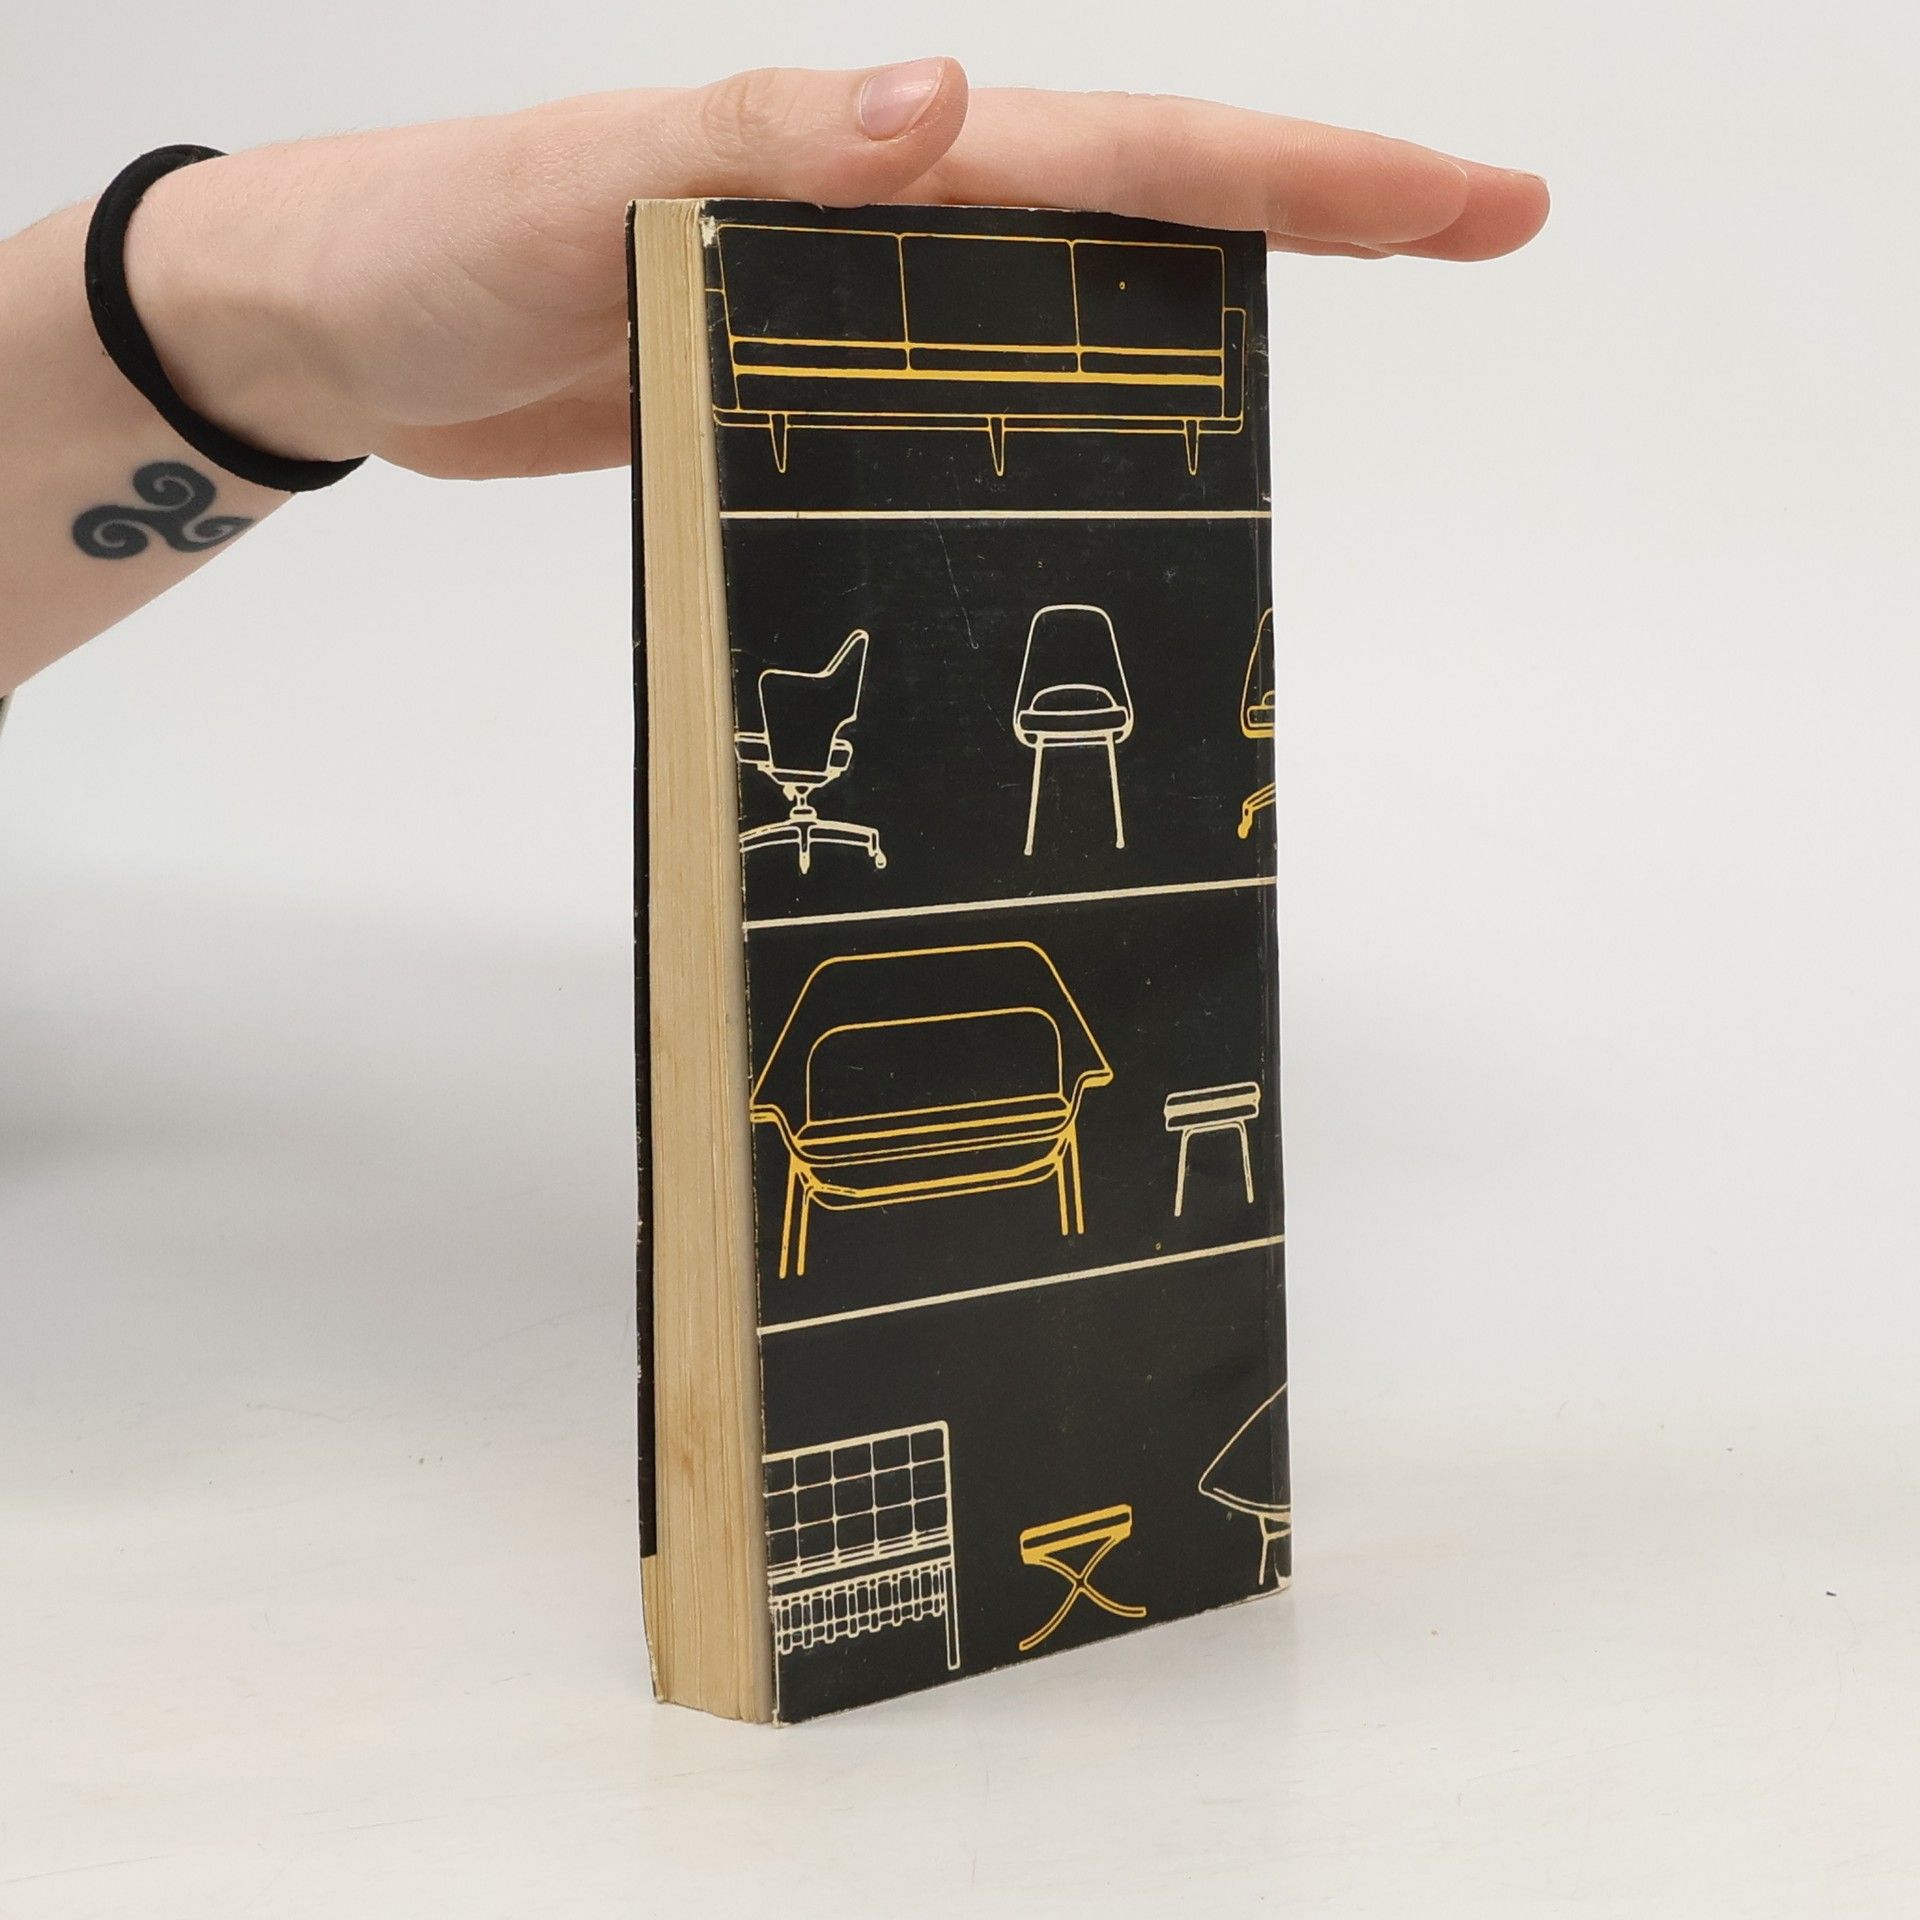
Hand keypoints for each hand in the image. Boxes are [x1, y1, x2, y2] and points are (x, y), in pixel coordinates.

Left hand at [132, 61, 1547, 481]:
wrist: (348, 335)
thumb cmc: (432, 243)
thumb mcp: (577, 182)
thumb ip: (752, 140)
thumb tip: (948, 100)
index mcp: (862, 151)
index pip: (1122, 149)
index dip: (1298, 170)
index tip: (1459, 194)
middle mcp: (885, 209)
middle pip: (1145, 199)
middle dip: (1320, 202)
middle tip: (1479, 223)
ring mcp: (861, 295)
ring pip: (1084, 286)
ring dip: (1226, 291)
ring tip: (1362, 311)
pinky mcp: (818, 375)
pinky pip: (986, 374)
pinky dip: (1083, 391)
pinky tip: (1133, 437)